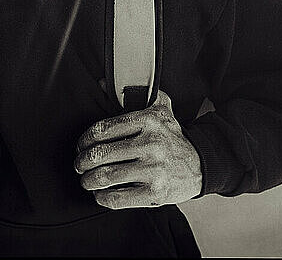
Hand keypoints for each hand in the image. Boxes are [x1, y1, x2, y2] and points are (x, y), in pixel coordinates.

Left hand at [74, 90, 201, 208]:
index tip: (82, 145)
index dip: (85, 139)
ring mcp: (153, 170)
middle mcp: (151, 144)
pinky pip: (118, 198)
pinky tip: (100, 193)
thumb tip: (102, 83)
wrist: (202, 164)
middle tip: (79, 163)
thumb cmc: (173, 136)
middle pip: (101, 154)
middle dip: (82, 161)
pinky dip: (102, 197)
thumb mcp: (159, 106)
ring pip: (106, 176)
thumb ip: (133, 93)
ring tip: (85, 179)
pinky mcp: (155, 193)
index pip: (103, 128)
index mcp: (148, 121)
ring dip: (88, 180)